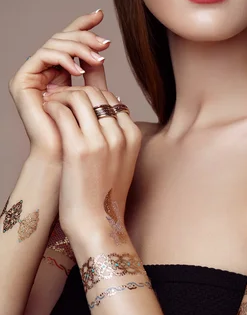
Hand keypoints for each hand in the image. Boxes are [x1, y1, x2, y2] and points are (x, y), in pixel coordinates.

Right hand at [8, 10, 109, 161]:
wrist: (66, 156)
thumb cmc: (83, 131)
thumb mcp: (93, 93)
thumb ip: (93, 70)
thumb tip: (103, 47)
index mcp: (58, 72)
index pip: (69, 41)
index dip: (82, 25)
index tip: (100, 14)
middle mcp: (43, 70)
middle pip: (61, 39)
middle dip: (84, 37)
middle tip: (104, 44)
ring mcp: (31, 75)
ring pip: (53, 44)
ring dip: (78, 48)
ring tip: (97, 59)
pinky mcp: (22, 81)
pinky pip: (42, 56)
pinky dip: (62, 58)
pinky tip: (79, 69)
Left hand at [42, 85, 141, 245]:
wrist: (97, 224)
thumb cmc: (104, 194)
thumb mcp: (120, 160)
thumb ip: (116, 134)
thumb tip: (107, 108)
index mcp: (132, 136)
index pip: (111, 97)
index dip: (90, 94)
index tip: (74, 99)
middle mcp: (120, 135)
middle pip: (96, 93)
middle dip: (74, 90)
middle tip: (58, 96)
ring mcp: (101, 141)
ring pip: (79, 97)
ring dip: (61, 96)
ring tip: (50, 103)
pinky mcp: (79, 149)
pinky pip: (63, 113)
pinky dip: (52, 107)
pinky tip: (47, 113)